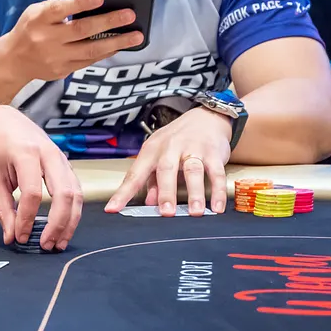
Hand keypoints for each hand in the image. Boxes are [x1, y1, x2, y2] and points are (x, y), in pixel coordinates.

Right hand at [0, 0, 145, 82]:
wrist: (13, 61)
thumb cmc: (29, 29)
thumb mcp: (37, 11)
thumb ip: (59, 3)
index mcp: (38, 19)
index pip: (60, 9)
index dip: (81, 3)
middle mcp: (46, 39)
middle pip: (81, 30)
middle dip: (108, 22)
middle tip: (129, 15)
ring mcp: (55, 57)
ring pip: (90, 50)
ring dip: (116, 42)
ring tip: (136, 36)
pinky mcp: (62, 70)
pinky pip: (88, 61)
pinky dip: (106, 52)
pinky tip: (119, 46)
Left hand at [0, 105, 82, 250]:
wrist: (3, 124)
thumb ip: (2, 207)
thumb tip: (11, 236)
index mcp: (26, 153)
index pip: (32, 193)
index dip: (27, 218)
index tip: (20, 237)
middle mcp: (50, 154)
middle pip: (64, 193)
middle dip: (57, 224)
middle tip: (45, 245)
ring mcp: (63, 159)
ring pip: (76, 194)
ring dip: (69, 223)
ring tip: (57, 244)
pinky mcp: (68, 166)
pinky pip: (77, 192)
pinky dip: (73, 213)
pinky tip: (63, 230)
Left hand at [105, 108, 232, 215]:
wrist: (205, 118)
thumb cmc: (177, 140)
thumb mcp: (158, 155)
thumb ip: (152, 180)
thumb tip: (147, 202)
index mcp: (151, 151)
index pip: (134, 174)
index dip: (122, 193)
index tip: (112, 209)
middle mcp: (170, 149)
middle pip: (166, 170)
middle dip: (166, 192)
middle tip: (166, 213)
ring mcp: (193, 150)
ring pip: (193, 171)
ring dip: (194, 193)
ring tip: (195, 212)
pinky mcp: (213, 153)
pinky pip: (216, 173)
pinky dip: (217, 190)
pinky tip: (217, 206)